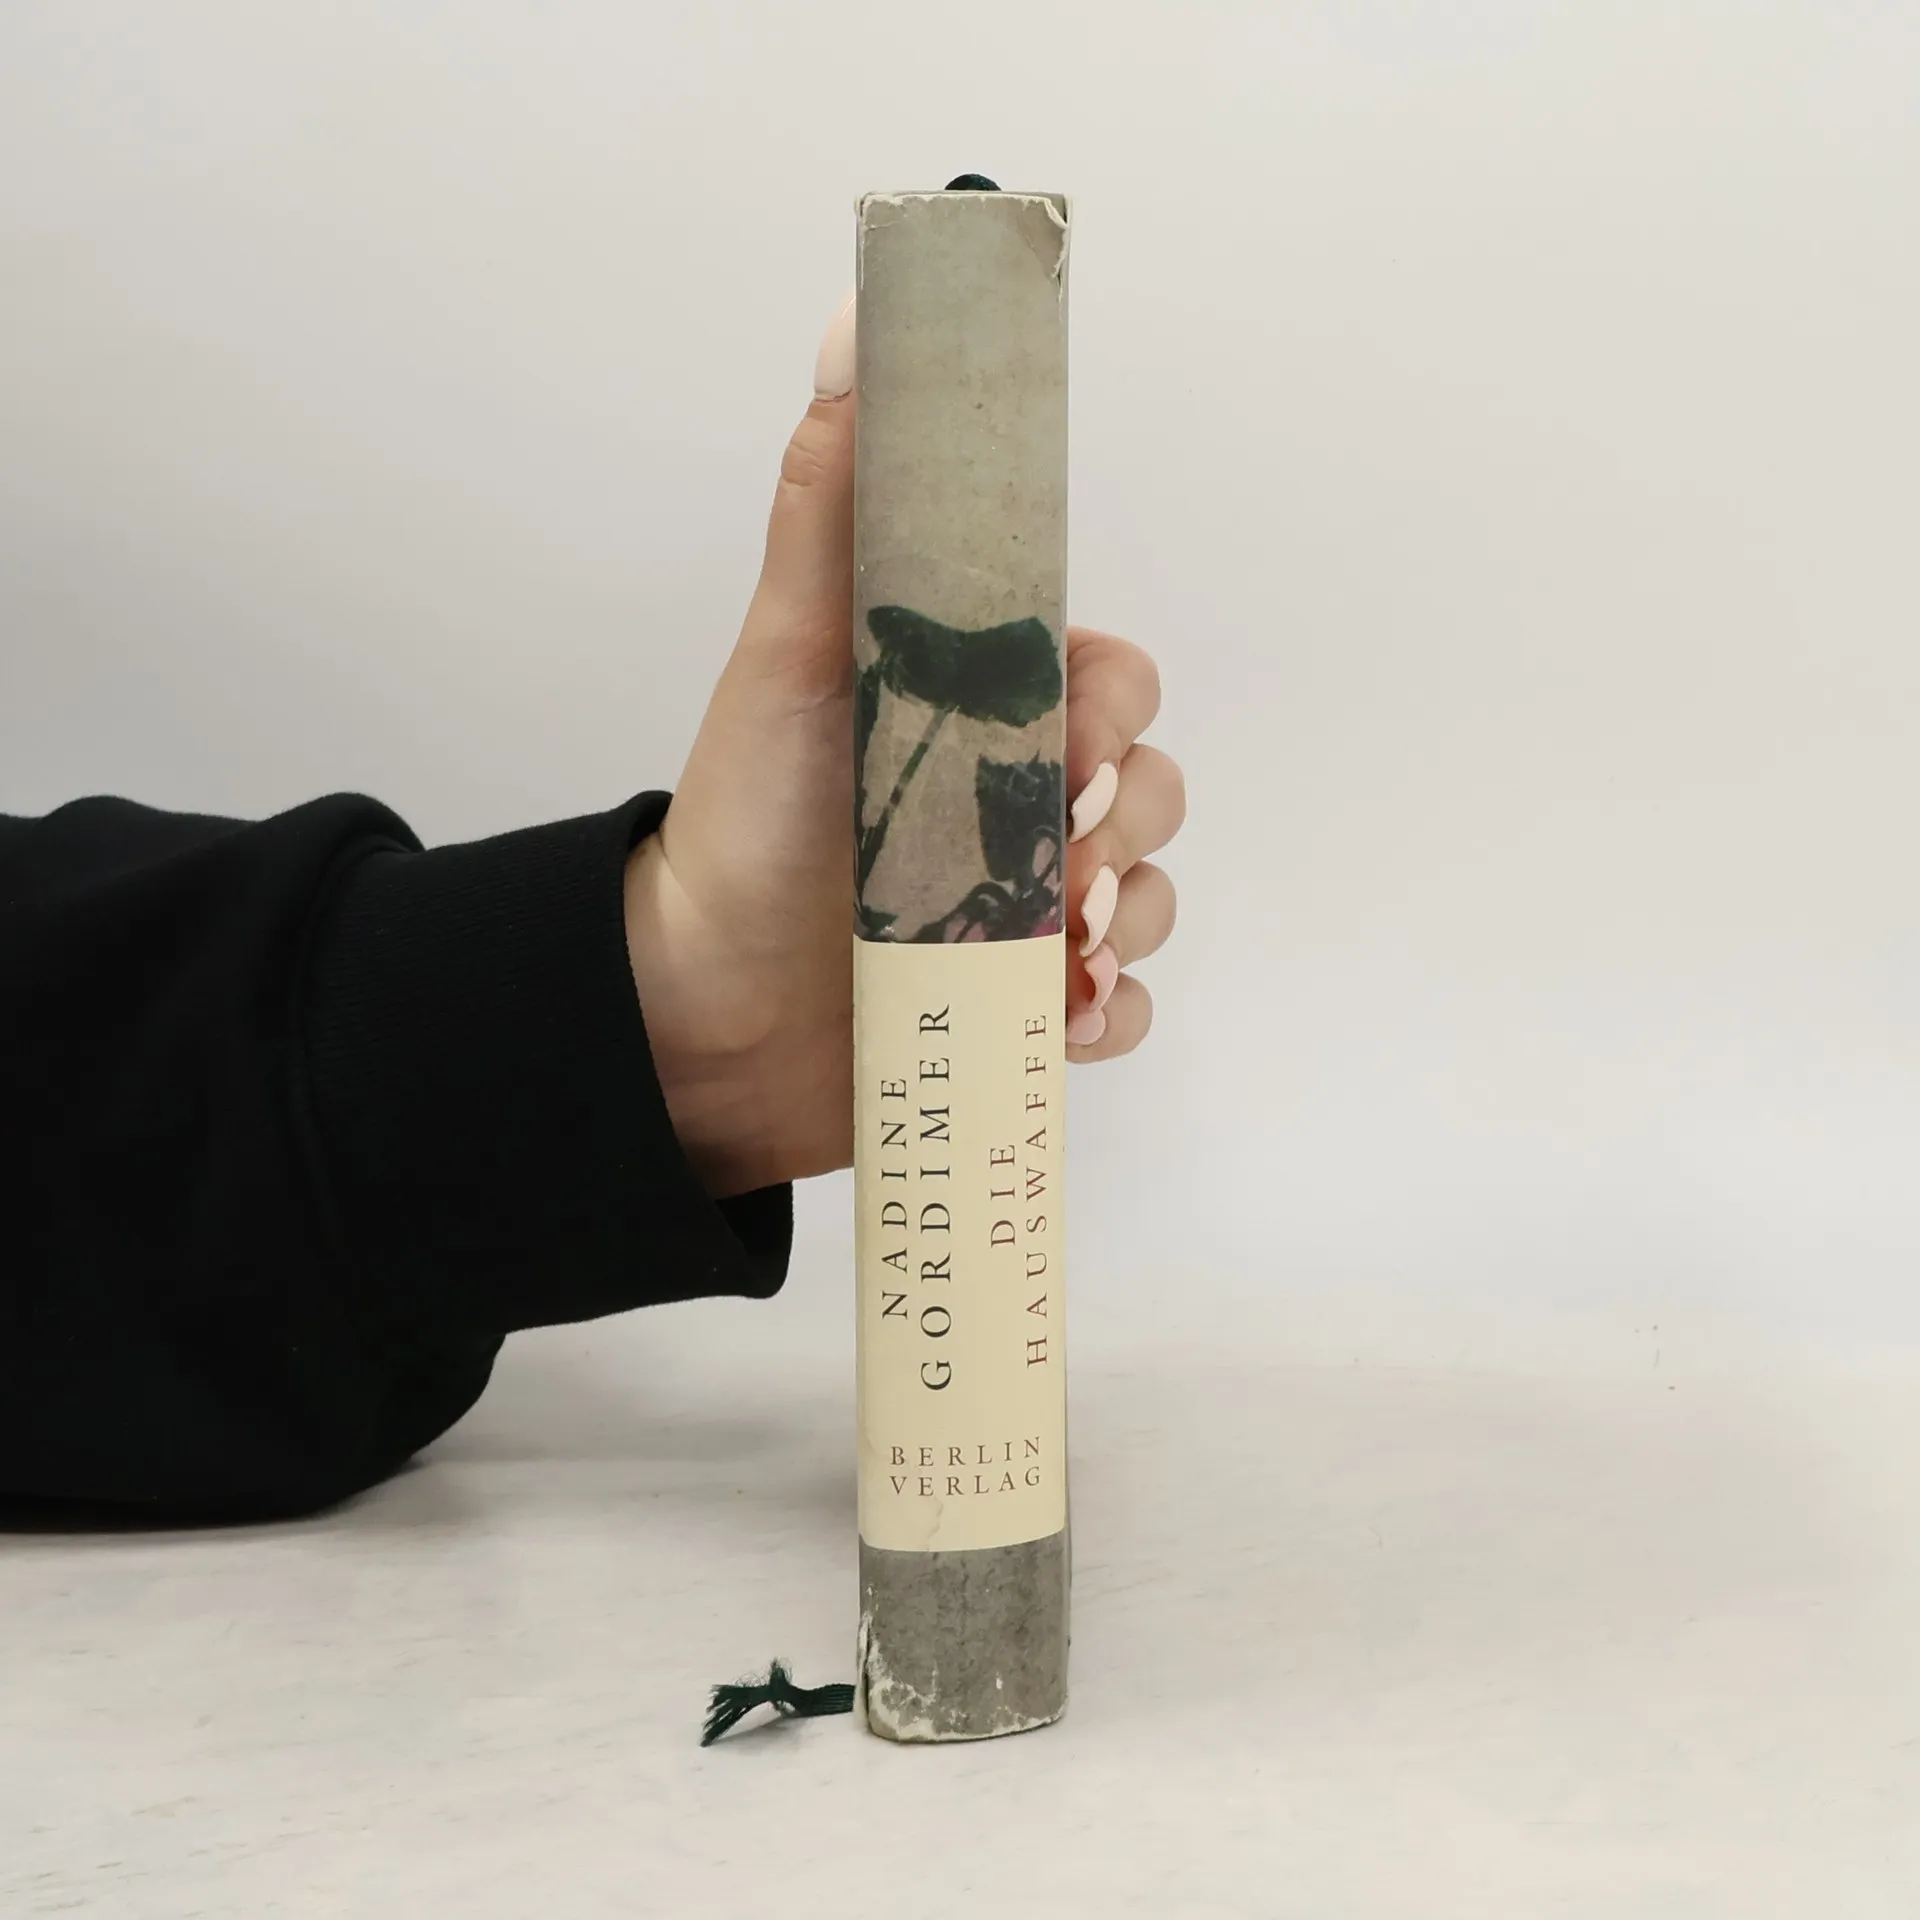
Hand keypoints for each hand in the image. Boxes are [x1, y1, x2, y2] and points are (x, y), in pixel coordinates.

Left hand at [624, 298, 1184, 1197]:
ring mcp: (1023, 910)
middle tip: (1062, 863)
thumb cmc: (742, 818)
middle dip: (1132, 822)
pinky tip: (1050, 1022)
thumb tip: (859, 321)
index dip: (1121, 705)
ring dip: (1129, 921)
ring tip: (1053, 953)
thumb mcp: (790, 652)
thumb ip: (837, 501)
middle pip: (1153, 790)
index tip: (1077, 739)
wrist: (690, 1003)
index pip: (1114, 682)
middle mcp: (1014, 805)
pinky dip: (1104, 1017)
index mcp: (979, 713)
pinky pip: (1117, 1011)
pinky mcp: (1018, 1010)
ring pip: (1150, 898)